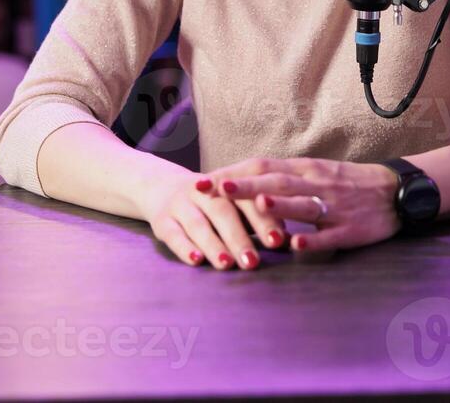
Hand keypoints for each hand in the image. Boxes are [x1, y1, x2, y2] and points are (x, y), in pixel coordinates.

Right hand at [138, 171, 288, 269]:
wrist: (162, 187)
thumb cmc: (212, 203)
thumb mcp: (233, 204)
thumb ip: (257, 218)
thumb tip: (287, 237)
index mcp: (226, 184)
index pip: (246, 199)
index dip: (263, 219)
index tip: (278, 241)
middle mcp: (202, 191)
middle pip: (222, 211)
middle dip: (239, 237)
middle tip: (253, 262)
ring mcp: (180, 203)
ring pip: (197, 223)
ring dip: (213, 244)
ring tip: (227, 264)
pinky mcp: (161, 220)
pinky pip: (172, 234)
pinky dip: (185, 248)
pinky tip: (197, 261)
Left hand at [205, 157, 401, 253]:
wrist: (395, 191)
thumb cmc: (346, 183)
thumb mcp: (313, 173)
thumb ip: (280, 179)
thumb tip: (239, 185)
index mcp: (304, 170)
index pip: (263, 167)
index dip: (233, 173)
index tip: (203, 181)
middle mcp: (316, 184)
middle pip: (276, 181)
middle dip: (244, 185)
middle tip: (214, 189)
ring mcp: (334, 206)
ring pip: (303, 204)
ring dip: (280, 205)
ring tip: (257, 204)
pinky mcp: (350, 229)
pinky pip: (330, 235)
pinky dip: (313, 240)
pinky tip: (296, 247)